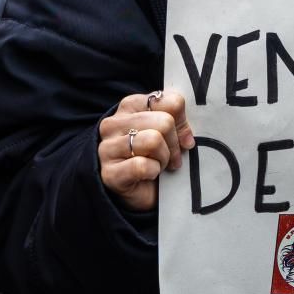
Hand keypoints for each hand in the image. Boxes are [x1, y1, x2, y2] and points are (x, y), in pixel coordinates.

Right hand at [98, 89, 194, 212]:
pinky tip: (149, 175)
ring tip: (160, 164)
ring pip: (153, 141)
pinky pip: (142, 166)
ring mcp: (107, 148)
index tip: (182, 137)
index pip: (170, 102)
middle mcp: (113, 123)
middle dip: (174, 143)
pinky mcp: (109, 173)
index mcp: (130, 106)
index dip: (182, 122)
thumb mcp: (168, 132)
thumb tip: (187, 138)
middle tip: (173, 157)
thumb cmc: (154, 156)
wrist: (138, 192)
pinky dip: (153, 172)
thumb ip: (177, 122)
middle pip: (164, 122)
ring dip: (164, 157)